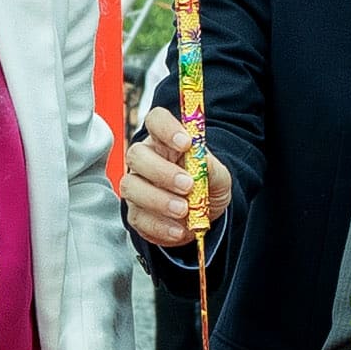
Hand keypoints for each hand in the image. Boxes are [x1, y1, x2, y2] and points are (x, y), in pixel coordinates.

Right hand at [122, 104, 226, 255]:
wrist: (204, 217)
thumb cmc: (206, 187)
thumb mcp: (219, 176)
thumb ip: (211, 168)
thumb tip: (203, 161)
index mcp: (165, 142)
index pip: (156, 120)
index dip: (167, 128)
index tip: (186, 143)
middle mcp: (145, 160)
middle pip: (136, 154)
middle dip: (162, 171)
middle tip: (187, 185)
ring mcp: (136, 186)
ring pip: (131, 186)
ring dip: (158, 200)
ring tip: (183, 210)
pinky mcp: (136, 214)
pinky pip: (138, 217)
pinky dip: (160, 226)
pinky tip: (178, 229)